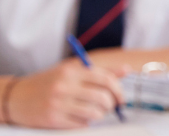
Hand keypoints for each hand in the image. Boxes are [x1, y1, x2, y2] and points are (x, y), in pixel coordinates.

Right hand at [6, 59, 125, 128]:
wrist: (17, 97)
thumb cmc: (50, 82)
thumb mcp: (72, 71)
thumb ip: (100, 71)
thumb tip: (127, 69)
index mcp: (72, 71)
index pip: (106, 80)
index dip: (119, 90)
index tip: (121, 98)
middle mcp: (65, 86)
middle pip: (103, 97)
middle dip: (111, 105)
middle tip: (109, 107)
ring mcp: (58, 103)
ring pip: (95, 112)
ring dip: (100, 114)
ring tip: (95, 112)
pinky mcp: (53, 119)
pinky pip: (81, 124)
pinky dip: (85, 122)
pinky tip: (79, 117)